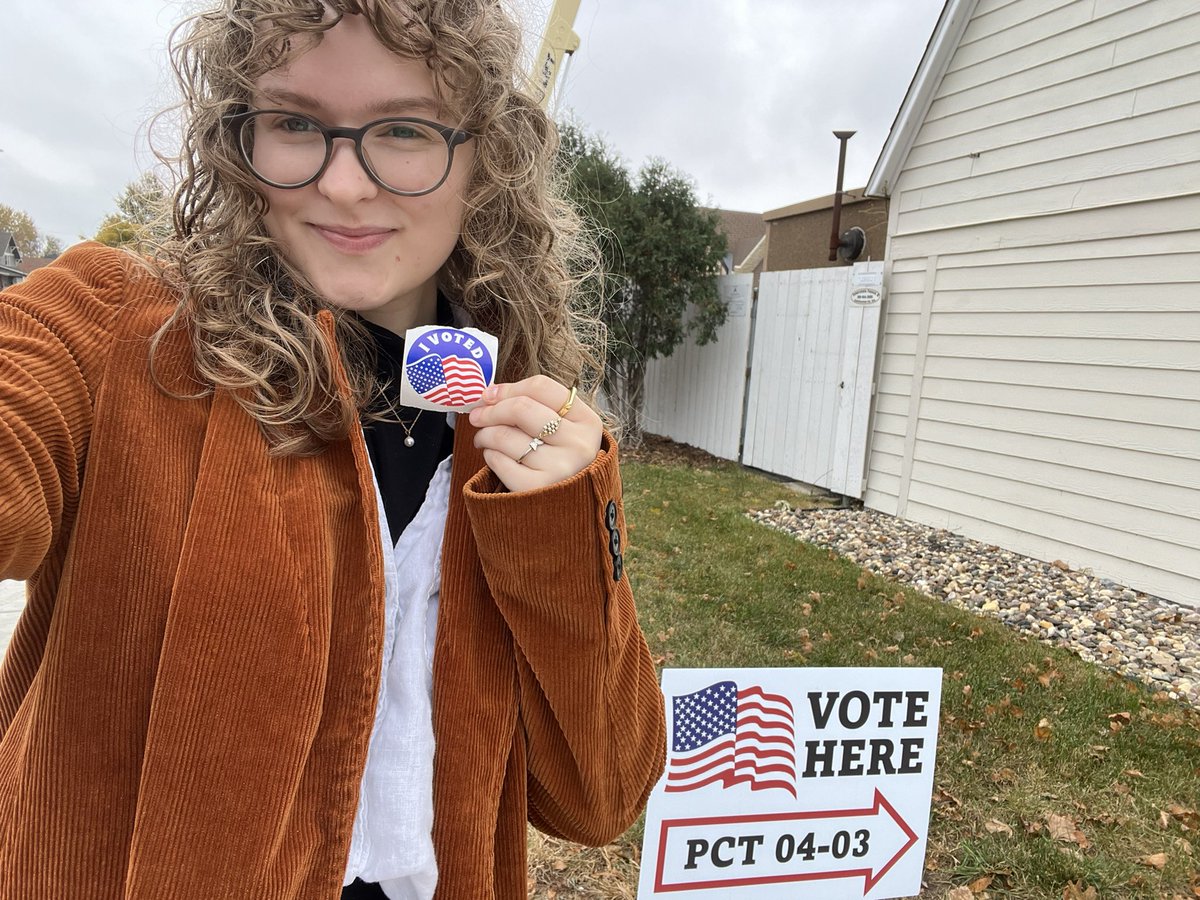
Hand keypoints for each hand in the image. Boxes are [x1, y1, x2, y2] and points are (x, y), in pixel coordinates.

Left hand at [468, 375, 601, 492]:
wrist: (571, 506)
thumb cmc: (559, 458)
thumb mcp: (563, 429)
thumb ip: (534, 406)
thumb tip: (489, 393)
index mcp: (587, 421)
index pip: (541, 387)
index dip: (508, 388)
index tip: (488, 395)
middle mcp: (578, 444)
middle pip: (521, 408)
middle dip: (490, 410)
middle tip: (477, 416)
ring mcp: (560, 468)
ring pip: (504, 435)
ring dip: (484, 434)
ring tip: (483, 439)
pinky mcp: (539, 489)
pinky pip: (500, 462)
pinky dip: (490, 456)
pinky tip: (495, 457)